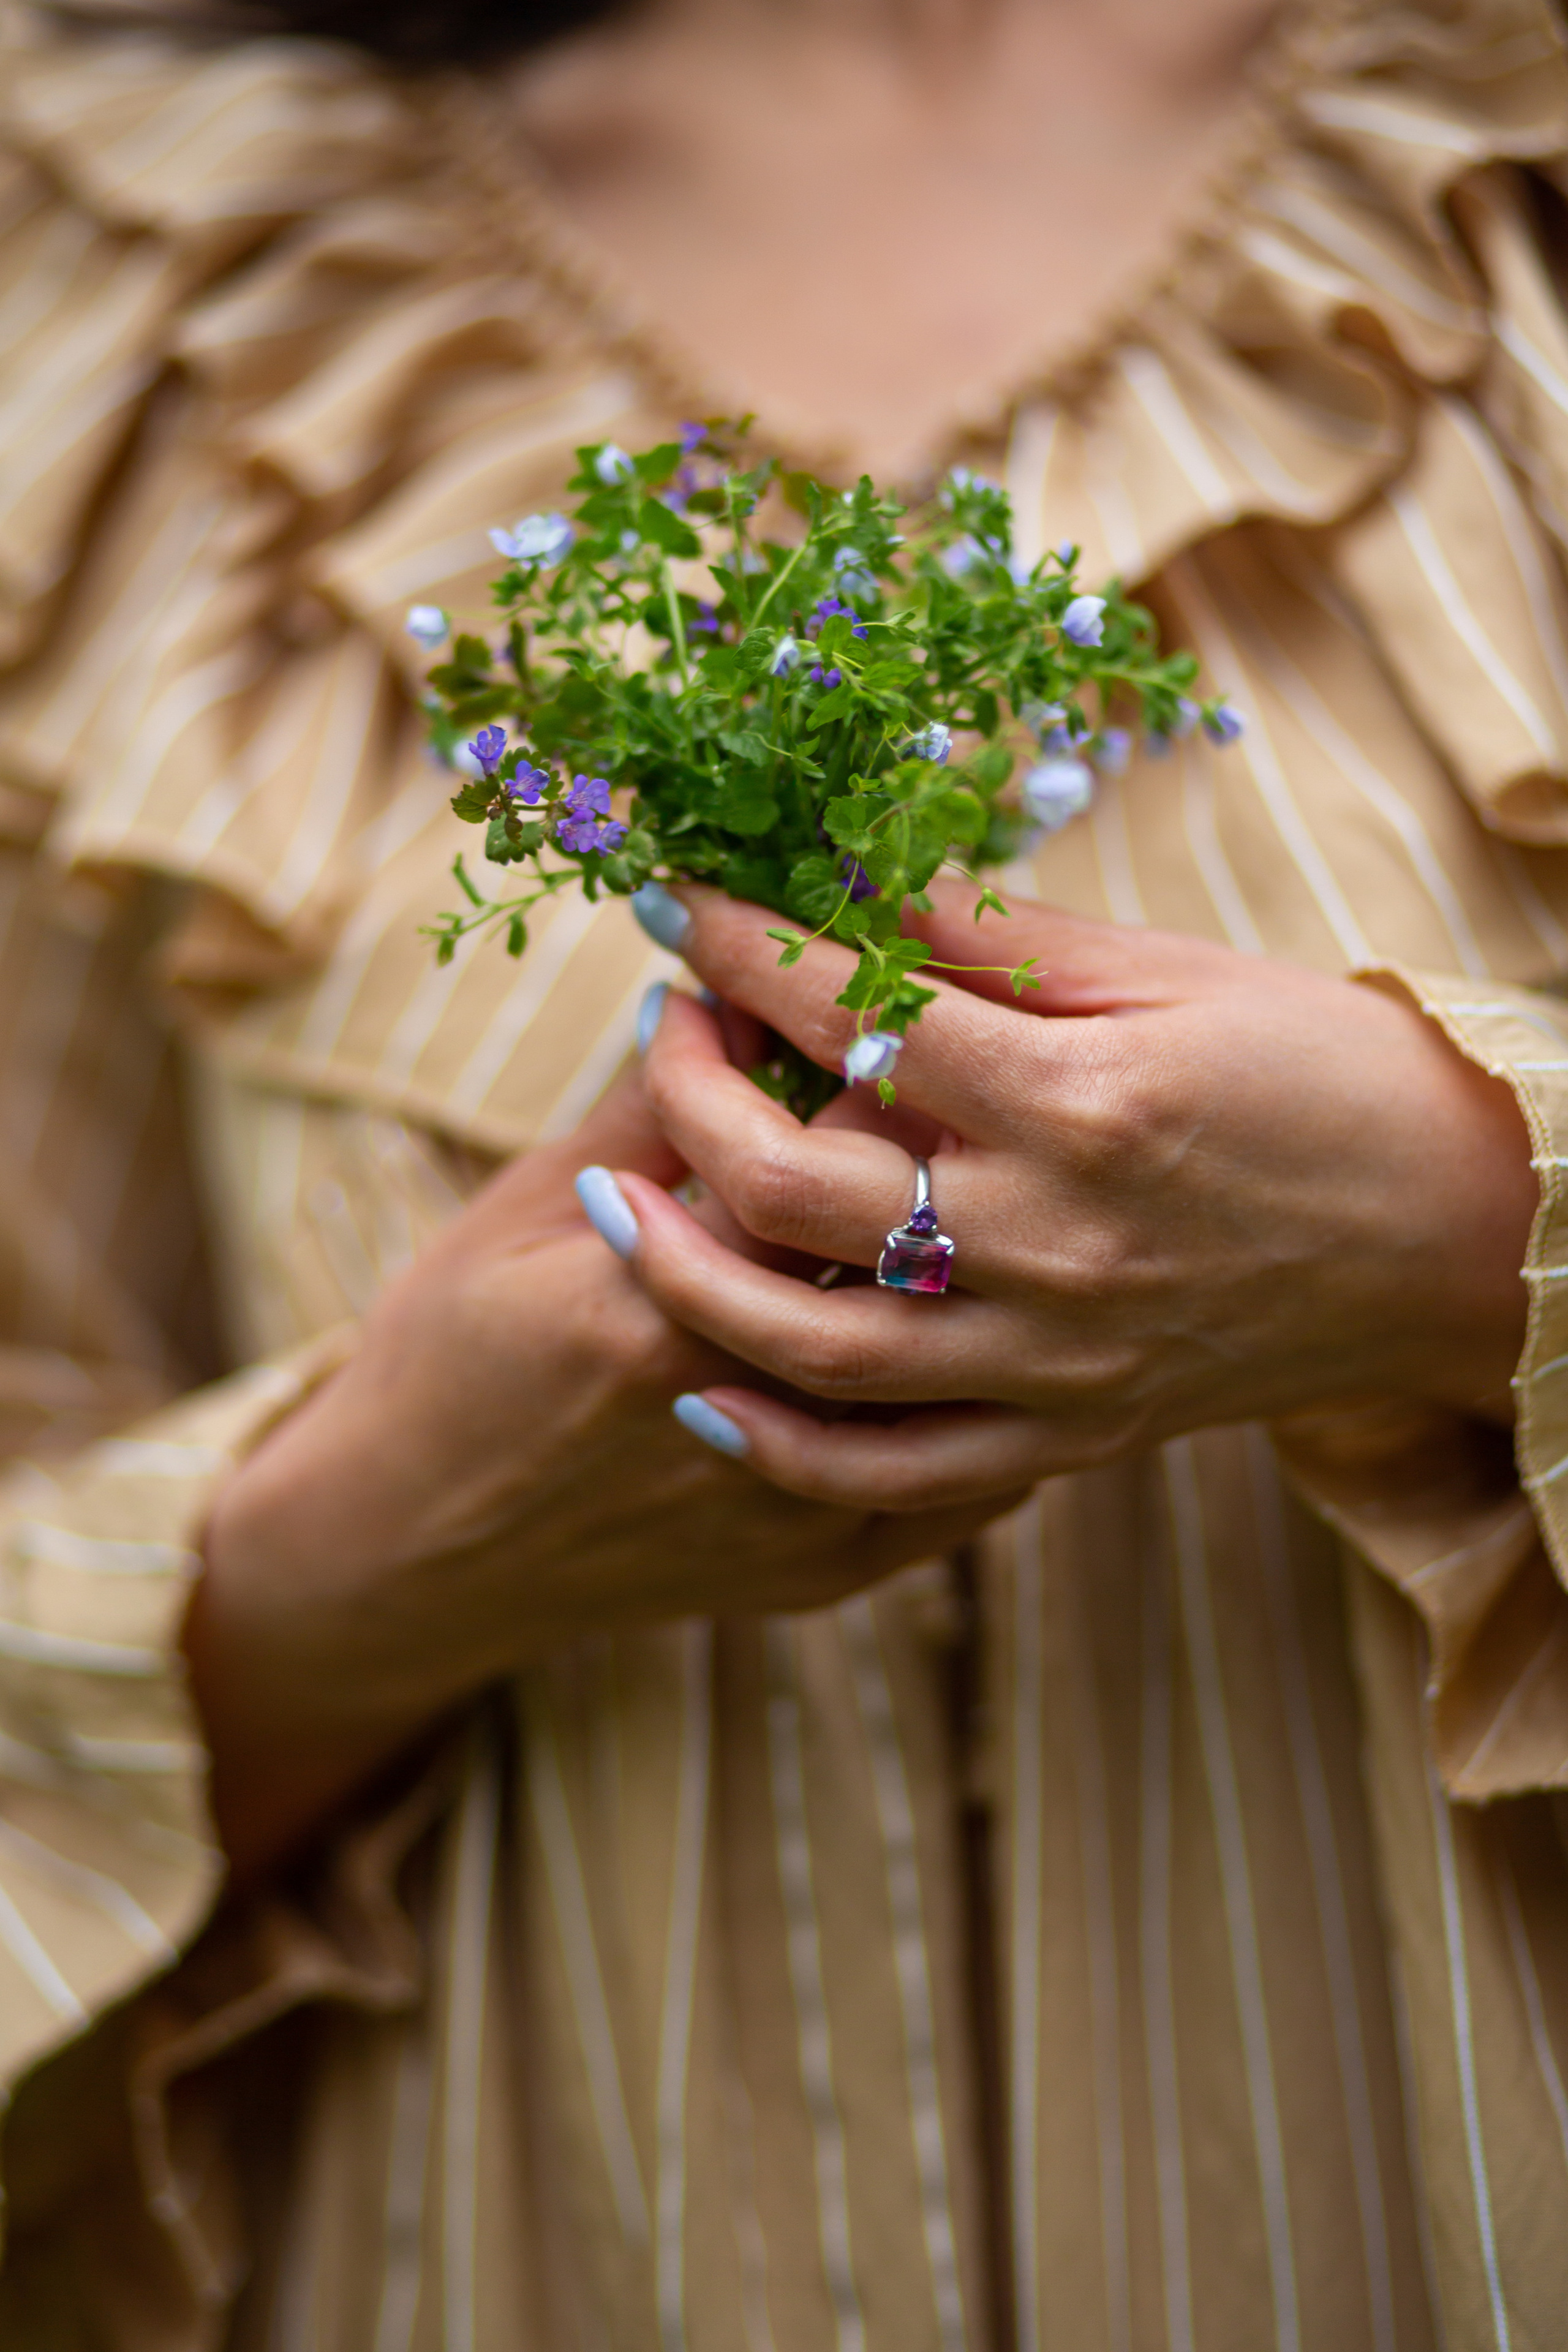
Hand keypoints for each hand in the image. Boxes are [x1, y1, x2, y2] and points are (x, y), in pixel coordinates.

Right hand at [191, 1066, 1012, 1875]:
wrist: (405, 1549)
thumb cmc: (447, 1354)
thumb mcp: (524, 1208)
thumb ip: (651, 1108)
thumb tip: (747, 992)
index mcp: (647, 1309)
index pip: (814, 1158)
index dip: (852, 1067)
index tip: (858, 1014)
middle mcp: (737, 1411)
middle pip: (899, 1255)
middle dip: (928, 1156)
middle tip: (933, 1091)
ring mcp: (790, 1510)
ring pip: (948, 1364)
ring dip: (970, 1269)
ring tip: (963, 1195)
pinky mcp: (822, 1570)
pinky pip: (963, 1483)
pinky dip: (988, 1395)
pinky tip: (997, 1324)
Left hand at [606, 882, 1535, 1508]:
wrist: (1455, 1232)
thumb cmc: (1319, 1073)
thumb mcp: (1165, 977)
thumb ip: (993, 940)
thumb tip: (842, 876)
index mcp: (1084, 1106)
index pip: (858, 1018)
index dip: (744, 946)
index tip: (675, 898)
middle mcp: (1053, 1246)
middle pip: (795, 1185)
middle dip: (687, 1091)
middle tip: (654, 1027)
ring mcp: (1053, 1363)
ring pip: (812, 1346)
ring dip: (683, 1273)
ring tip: (611, 1201)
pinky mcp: (1065, 1440)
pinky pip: (891, 1474)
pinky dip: (781, 1445)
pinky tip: (699, 1393)